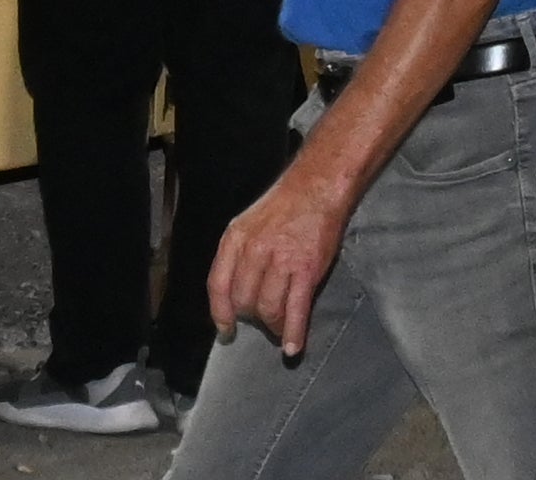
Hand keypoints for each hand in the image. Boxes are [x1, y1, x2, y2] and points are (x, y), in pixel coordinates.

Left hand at [207, 154, 355, 358]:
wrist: (317, 187)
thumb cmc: (283, 206)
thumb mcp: (248, 224)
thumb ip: (238, 257)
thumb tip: (234, 296)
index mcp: (235, 239)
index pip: (218, 285)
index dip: (221, 313)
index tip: (226, 330)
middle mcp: (254, 251)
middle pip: (244, 301)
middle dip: (253, 318)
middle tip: (264, 320)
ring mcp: (281, 261)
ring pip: (268, 309)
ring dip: (273, 326)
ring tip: (279, 329)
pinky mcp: (306, 270)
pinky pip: (296, 310)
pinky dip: (294, 333)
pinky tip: (293, 347)